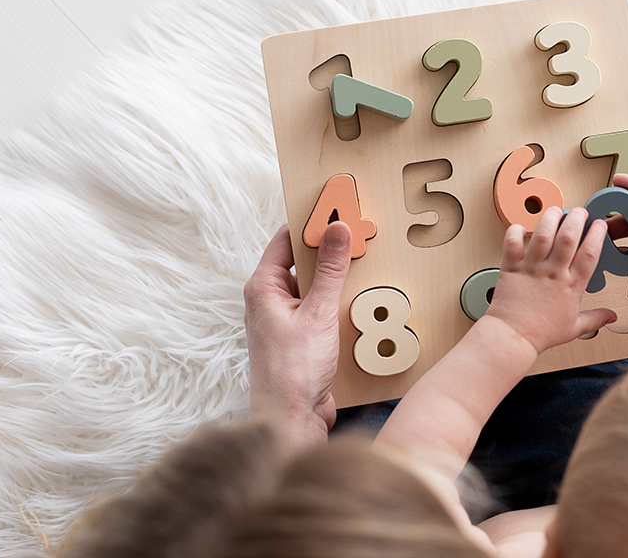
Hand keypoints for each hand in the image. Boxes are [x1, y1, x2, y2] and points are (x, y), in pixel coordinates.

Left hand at [243, 222, 351, 445]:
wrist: (292, 420)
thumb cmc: (292, 371)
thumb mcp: (317, 313)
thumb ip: (329, 270)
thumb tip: (338, 230)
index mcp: (263, 288)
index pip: (286, 240)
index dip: (311, 222)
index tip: (338, 207)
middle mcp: (271, 300)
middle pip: (302, 261)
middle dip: (329, 248)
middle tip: (359, 231)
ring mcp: (287, 319)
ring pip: (315, 285)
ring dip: (337, 276)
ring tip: (364, 261)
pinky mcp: (303, 337)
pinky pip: (322, 307)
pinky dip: (340, 299)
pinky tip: (361, 296)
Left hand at [485, 206, 615, 353]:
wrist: (513, 336)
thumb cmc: (541, 333)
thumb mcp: (574, 328)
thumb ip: (595, 319)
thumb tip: (612, 317)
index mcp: (571, 286)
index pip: (590, 253)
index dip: (597, 235)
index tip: (599, 225)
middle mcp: (553, 273)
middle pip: (569, 236)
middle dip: (577, 218)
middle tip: (579, 211)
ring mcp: (532, 268)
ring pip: (543, 233)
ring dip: (550, 218)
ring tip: (555, 211)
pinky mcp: (511, 267)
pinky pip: (512, 241)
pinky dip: (516, 230)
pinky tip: (521, 227)